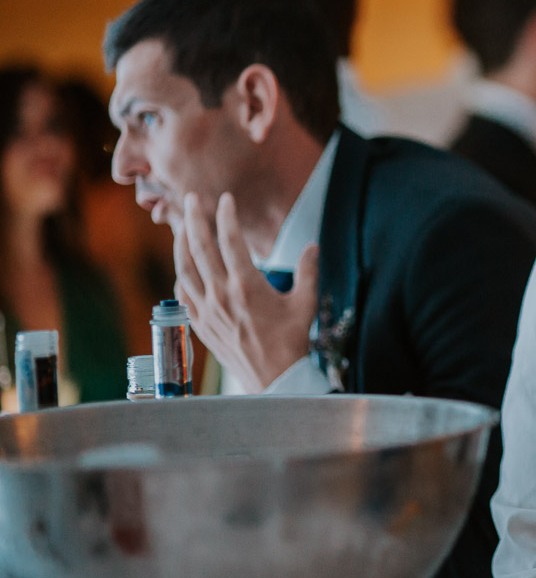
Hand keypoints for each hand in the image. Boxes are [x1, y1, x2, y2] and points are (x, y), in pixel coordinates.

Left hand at [174, 192, 318, 392]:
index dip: (226, 216)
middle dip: (195, 218)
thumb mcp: (305, 304)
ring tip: (182, 225)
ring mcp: (207, 310)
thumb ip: (307, 272)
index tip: (225, 199)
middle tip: (191, 198)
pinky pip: (183, 294)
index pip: (230, 241)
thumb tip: (312, 246)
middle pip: (200, 248)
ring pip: (184, 268)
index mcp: (247, 286)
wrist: (274, 378)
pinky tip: (183, 266)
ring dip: (181, 243)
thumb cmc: (292, 341)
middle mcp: (221, 295)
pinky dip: (181, 275)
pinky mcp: (200, 325)